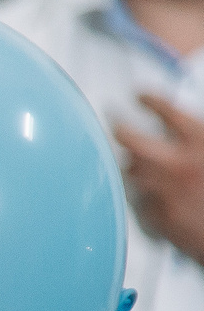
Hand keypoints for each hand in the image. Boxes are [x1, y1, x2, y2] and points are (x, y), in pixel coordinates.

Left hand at [116, 94, 203, 262]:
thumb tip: (175, 125)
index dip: (149, 99)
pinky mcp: (156, 216)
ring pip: (130, 170)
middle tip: (114, 119)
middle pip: (130, 138)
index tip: (139, 94)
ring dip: (133, 166)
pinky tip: (160, 200)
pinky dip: (144, 197)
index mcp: (202, 142)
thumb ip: (194, 139)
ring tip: (142, 166)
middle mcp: (180, 163)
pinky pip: (137, 200)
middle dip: (118, 126)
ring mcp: (164, 191)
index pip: (167, 111)